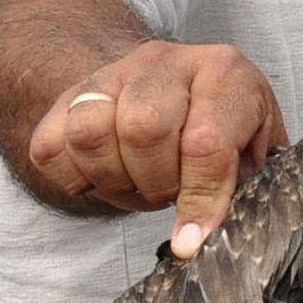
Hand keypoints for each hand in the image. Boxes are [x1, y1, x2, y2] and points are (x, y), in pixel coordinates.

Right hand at [27, 40, 288, 258]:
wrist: (170, 92)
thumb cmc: (221, 129)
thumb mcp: (252, 153)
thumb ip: (236, 191)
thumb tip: (195, 239)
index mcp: (223, 72)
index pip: (205, 140)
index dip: (200, 198)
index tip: (192, 239)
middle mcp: (164, 62)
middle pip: (142, 130)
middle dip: (156, 182)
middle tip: (170, 193)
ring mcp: (111, 74)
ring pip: (89, 133)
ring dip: (114, 180)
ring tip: (141, 183)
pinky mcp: (68, 97)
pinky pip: (51, 148)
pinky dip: (75, 178)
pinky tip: (108, 176)